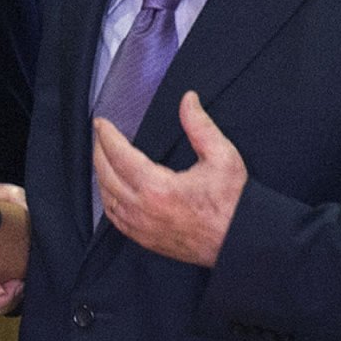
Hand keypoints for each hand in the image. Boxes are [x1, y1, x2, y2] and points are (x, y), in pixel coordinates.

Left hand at [92, 91, 245, 265]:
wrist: (241, 240)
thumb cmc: (233, 202)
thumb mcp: (222, 156)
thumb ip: (200, 126)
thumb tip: (188, 100)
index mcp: (157, 188)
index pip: (119, 156)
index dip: (107, 136)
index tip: (102, 123)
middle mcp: (143, 210)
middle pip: (107, 176)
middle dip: (99, 152)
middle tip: (100, 135)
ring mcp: (142, 228)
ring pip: (107, 199)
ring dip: (101, 176)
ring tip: (102, 158)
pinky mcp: (146, 240)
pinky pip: (116, 219)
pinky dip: (108, 201)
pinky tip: (111, 190)